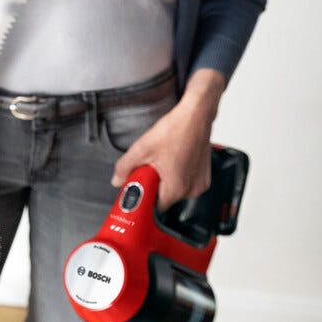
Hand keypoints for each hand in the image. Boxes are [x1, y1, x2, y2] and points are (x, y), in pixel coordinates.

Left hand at [111, 70, 226, 209]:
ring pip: (174, 188)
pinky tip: (173, 158)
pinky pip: (185, 181)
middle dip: (154, 184)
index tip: (138, 187)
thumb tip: (117, 180)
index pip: (154, 206)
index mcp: (177, 188)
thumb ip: (125, 167)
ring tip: (163, 159)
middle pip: (164, 197)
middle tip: (150, 167)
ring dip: (165, 178)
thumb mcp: (142, 148)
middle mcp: (192, 190)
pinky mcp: (204, 176)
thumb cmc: (176, 129)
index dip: (143, 196)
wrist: (196, 115)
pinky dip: (177, 173)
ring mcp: (200, 183)